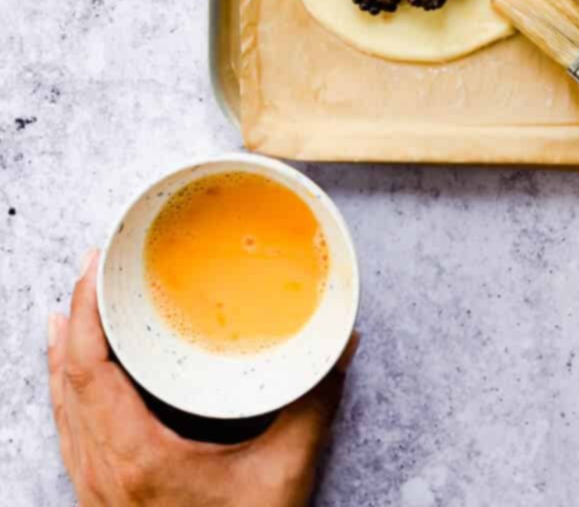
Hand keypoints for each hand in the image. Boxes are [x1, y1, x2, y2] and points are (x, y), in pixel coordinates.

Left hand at [49, 249, 354, 505]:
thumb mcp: (285, 474)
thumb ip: (313, 404)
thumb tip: (343, 343)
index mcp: (136, 458)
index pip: (88, 369)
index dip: (86, 311)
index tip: (97, 265)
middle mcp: (103, 474)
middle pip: (67, 383)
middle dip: (76, 321)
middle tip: (94, 271)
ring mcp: (96, 495)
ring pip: (63, 413)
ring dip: (65, 359)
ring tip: (75, 313)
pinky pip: (72, 439)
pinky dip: (70, 398)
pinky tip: (82, 385)